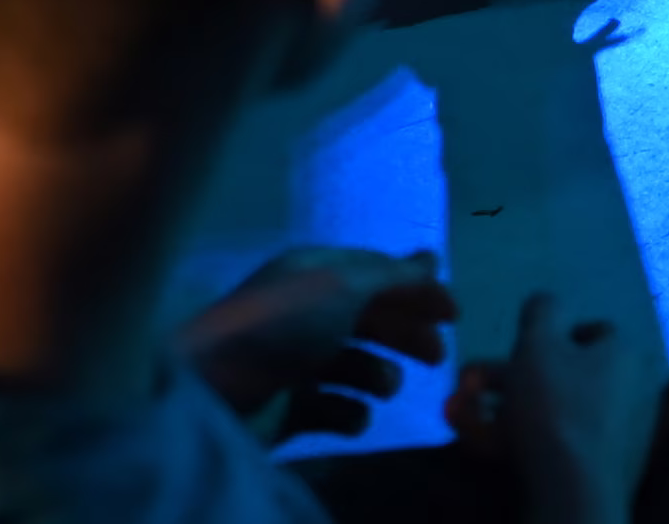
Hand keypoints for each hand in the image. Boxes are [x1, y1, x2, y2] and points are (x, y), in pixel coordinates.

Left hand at [183, 248, 457, 441]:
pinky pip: (333, 407)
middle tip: (436, 357)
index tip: (454, 313)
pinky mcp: (288, 407)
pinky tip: (351, 414)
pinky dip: (347, 411)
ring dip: (378, 374)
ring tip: (382, 386)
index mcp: (312, 273)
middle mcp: (304, 312)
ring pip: (354, 365)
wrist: (214, 389)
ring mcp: (295, 361)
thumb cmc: (282, 325)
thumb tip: (433, 255)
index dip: (415, 290)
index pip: (374, 274)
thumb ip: (392, 275)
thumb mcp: (343, 286)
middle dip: (404, 334)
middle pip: (369, 319)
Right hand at [448, 290, 639, 523]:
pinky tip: (484, 446)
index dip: (550, 336)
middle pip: (563, 377)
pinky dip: (521, 442)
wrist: (573, 495)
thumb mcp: (539, 342)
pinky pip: (557, 447)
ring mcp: (619, 439)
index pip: (592, 332)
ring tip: (460, 417)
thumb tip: (546, 303)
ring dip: (503, 410)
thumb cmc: (557, 407)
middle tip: (468, 384)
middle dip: (508, 378)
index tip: (516, 350)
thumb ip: (541, 311)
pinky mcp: (601, 474)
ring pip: (552, 414)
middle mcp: (632, 394)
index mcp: (628, 356)